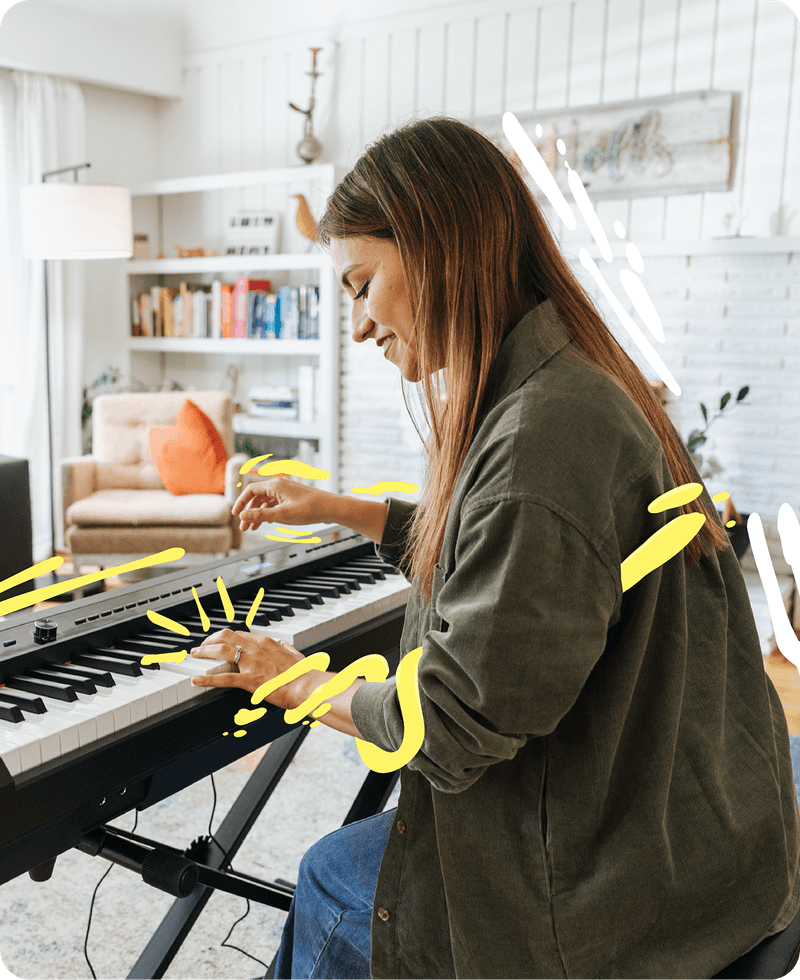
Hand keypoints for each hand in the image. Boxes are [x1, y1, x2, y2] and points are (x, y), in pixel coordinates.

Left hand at [190, 627, 304, 707]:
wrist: (308, 686)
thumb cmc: (304, 674)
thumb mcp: (296, 655)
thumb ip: (286, 648)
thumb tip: (283, 644)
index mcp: (266, 642)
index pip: (239, 634)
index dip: (225, 637)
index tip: (218, 641)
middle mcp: (256, 649)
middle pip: (225, 636)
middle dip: (209, 640)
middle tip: (201, 646)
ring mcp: (251, 664)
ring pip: (220, 651)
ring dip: (204, 651)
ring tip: (194, 655)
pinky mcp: (249, 681)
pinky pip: (224, 678)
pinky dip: (207, 679)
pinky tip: (196, 680)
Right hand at [232, 477, 335, 531]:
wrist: (331, 508)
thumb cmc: (309, 510)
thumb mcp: (281, 515)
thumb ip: (260, 515)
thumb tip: (242, 515)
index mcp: (275, 485)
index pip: (250, 490)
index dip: (240, 502)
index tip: (235, 515)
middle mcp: (279, 485)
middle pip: (257, 497)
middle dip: (249, 512)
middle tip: (244, 527)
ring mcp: (286, 491)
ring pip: (266, 502)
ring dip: (258, 514)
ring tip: (253, 528)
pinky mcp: (292, 497)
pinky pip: (275, 504)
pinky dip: (268, 513)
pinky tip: (267, 523)